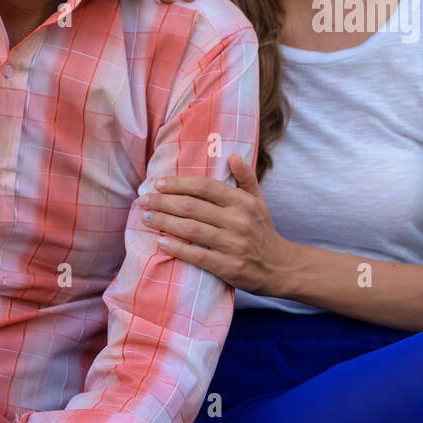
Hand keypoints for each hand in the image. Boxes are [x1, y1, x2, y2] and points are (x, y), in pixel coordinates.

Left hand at [137, 153, 297, 296]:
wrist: (278, 266)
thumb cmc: (262, 230)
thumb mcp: (258, 201)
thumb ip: (246, 177)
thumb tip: (233, 155)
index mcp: (243, 202)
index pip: (206, 187)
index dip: (179, 184)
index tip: (158, 184)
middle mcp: (238, 220)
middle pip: (193, 207)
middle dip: (164, 202)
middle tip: (143, 200)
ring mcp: (233, 244)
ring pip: (191, 229)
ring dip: (165, 222)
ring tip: (146, 218)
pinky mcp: (228, 266)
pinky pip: (197, 255)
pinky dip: (177, 248)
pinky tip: (161, 242)